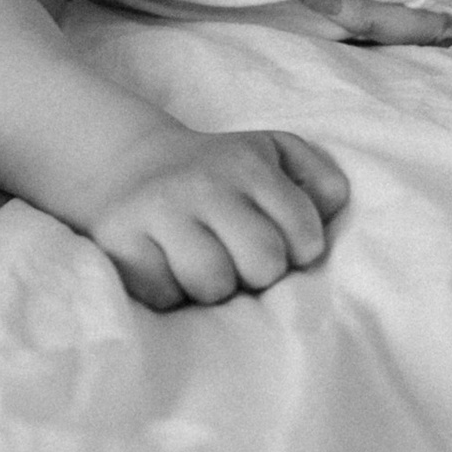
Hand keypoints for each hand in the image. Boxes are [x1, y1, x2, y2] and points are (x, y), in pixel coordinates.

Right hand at [84, 122, 348, 308]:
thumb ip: (320, 181)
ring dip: (212, 287)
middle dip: (257, 274)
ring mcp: (160, 209)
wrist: (130, 163)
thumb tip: (331, 214)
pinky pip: (164, 296)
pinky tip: (165, 266)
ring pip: (213, 285)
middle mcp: (205, 183)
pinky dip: (168, 292)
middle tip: (237, 258)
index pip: (304, 237)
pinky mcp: (120, 239)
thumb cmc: (219, 172)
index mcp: (249, 164)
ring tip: (202, 265)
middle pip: (263, 264)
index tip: (278, 241)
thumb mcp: (276, 155)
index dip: (297, 251)